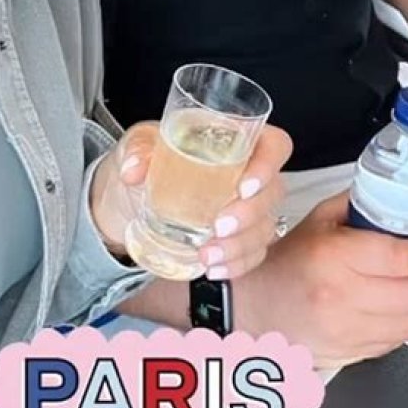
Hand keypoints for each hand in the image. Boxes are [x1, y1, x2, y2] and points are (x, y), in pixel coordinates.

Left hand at [90, 121, 291, 279]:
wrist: (133, 198)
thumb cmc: (148, 160)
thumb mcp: (139, 145)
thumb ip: (137, 151)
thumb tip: (134, 169)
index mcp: (235, 139)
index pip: (274, 145)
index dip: (268, 164)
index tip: (245, 186)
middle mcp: (249, 172)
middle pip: (273, 191)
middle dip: (249, 214)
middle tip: (218, 225)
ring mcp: (249, 207)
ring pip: (265, 227)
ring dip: (239, 245)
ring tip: (206, 255)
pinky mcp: (240, 237)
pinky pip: (252, 253)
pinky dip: (235, 264)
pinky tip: (213, 269)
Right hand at [234, 191, 407, 367]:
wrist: (254, 306)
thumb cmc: (285, 261)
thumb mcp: (316, 220)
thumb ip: (357, 205)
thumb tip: (393, 197)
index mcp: (331, 257)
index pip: (398, 258)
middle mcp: (340, 296)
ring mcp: (346, 330)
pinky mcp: (350, 353)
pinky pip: (397, 342)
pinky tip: (401, 308)